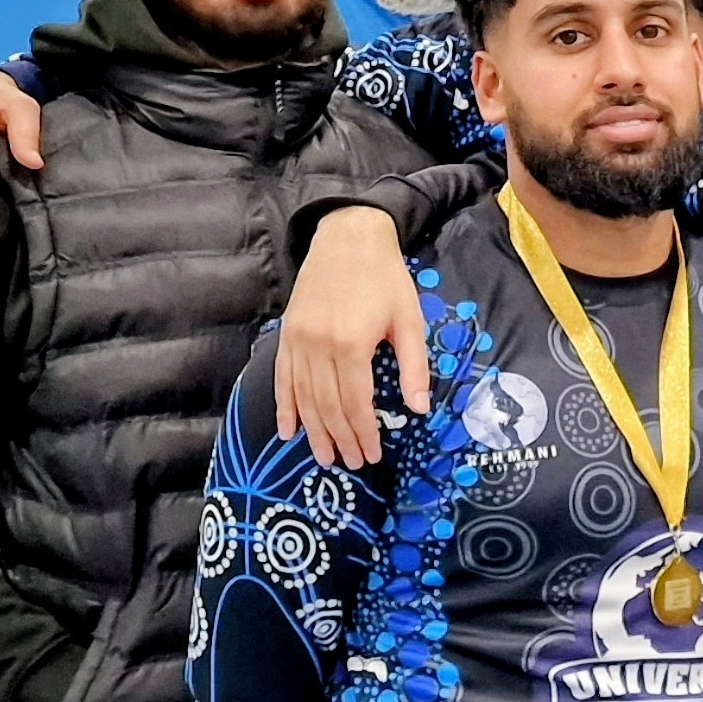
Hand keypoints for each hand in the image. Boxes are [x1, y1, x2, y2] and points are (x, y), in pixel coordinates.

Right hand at [277, 209, 427, 467]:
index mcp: (352, 345)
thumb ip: (414, 367)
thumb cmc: (386, 278)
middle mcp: (319, 347)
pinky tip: (288, 430)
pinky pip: (283, 378)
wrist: (347, 237)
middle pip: (327, 406)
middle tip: (353, 463)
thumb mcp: (410, 319)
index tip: (372, 455)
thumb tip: (420, 408)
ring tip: (324, 457)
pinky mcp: (287, 334)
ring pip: (303, 397)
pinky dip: (284, 406)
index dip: (363, 433)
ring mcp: (298, 341)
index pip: (355, 403)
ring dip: (314, 431)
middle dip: (341, 439)